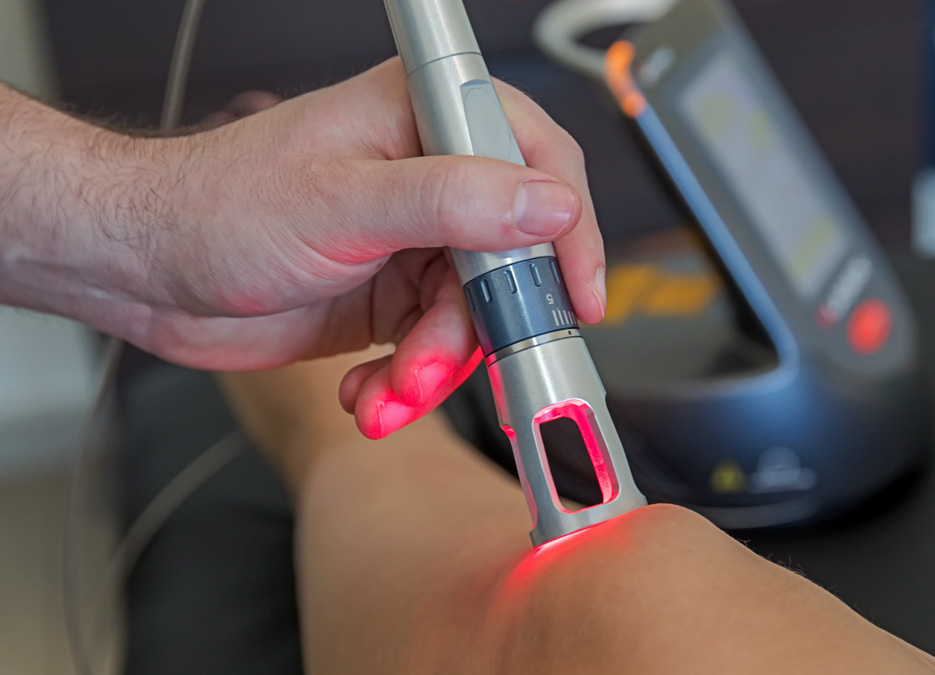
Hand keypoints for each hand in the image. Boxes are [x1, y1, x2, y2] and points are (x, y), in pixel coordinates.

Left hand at [8, 60, 604, 438]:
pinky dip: (410, 383)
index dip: (569, 231)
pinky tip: (369, 392)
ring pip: (477, 317)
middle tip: (438, 362)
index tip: (578, 295)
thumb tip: (548, 207)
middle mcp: (431, 178)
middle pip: (514, 258)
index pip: (539, 162)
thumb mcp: (343, 202)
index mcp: (424, 118)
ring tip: (387, 390)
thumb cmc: (217, 206)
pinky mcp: (395, 298)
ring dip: (435, 368)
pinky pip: (438, 349)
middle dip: (479, 328)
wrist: (146, 273)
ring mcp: (415, 242)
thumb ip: (453, 201)